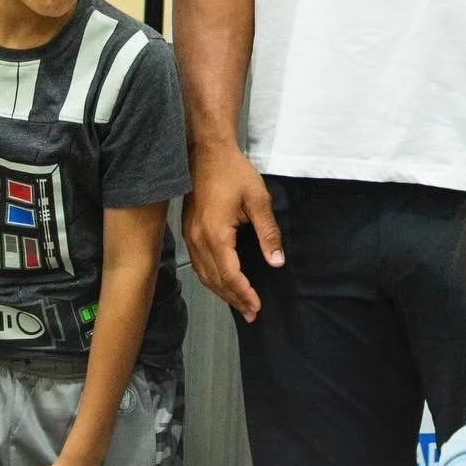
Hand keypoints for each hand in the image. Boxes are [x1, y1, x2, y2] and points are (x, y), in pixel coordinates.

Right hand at [183, 144, 282, 321]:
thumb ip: (268, 233)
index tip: (257, 307)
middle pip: (215, 280)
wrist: (207, 151)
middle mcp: (198, 240)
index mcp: (216, 235)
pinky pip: (198, 264)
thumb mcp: (258, 200)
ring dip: (221, 292)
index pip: (230, 275)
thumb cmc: (235, 172)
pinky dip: (211, 278)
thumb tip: (277, 262)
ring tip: (239, 305)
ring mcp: (190, 236)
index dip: (244, 293)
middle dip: (234, 299)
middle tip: (251, 314)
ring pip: (204, 275)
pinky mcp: (188, 231)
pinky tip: (222, 282)